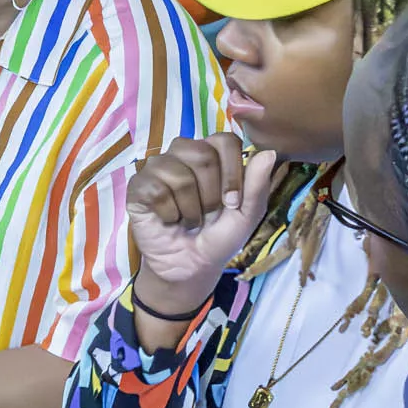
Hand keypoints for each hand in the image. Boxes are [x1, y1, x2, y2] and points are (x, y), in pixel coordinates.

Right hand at [128, 133, 281, 320]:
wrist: (190, 267)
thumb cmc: (219, 236)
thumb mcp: (246, 215)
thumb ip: (257, 185)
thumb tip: (269, 152)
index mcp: (212, 153)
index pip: (225, 140)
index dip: (232, 173)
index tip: (232, 203)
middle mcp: (183, 153)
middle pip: (202, 155)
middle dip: (211, 195)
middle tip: (208, 215)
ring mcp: (158, 167)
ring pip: (179, 174)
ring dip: (190, 208)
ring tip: (188, 220)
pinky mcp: (138, 186)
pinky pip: (156, 190)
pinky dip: (169, 213)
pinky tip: (169, 220)